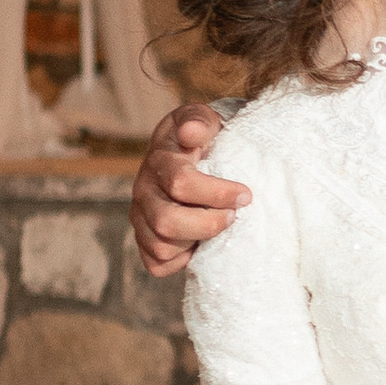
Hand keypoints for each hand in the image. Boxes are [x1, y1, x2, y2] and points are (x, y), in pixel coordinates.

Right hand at [132, 101, 248, 278]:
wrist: (188, 154)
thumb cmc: (203, 138)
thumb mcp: (205, 120)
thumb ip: (200, 121)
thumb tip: (190, 132)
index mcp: (159, 160)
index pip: (181, 183)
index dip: (218, 193)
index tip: (245, 195)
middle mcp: (143, 190)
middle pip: (166, 222)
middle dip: (208, 224)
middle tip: (233, 217)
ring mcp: (140, 217)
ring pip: (162, 246)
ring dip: (197, 241)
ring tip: (218, 227)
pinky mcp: (143, 240)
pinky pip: (157, 264)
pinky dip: (181, 260)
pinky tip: (198, 243)